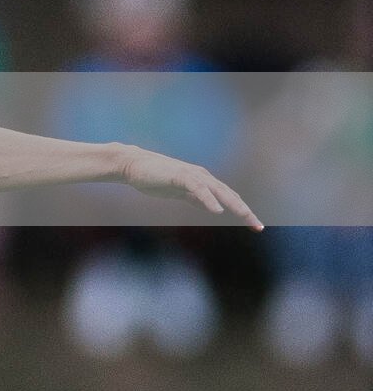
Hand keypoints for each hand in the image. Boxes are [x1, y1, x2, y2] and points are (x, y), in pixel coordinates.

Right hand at [118, 146, 262, 228]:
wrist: (132, 164)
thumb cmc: (153, 177)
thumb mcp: (179, 191)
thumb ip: (196, 197)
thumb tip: (212, 207)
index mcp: (202, 181)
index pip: (228, 196)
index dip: (242, 210)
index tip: (255, 225)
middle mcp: (202, 176)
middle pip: (229, 194)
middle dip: (245, 211)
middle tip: (258, 226)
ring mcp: (191, 175)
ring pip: (219, 191)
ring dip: (234, 204)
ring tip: (246, 217)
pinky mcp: (180, 176)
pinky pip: (198, 188)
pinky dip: (209, 199)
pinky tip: (217, 210)